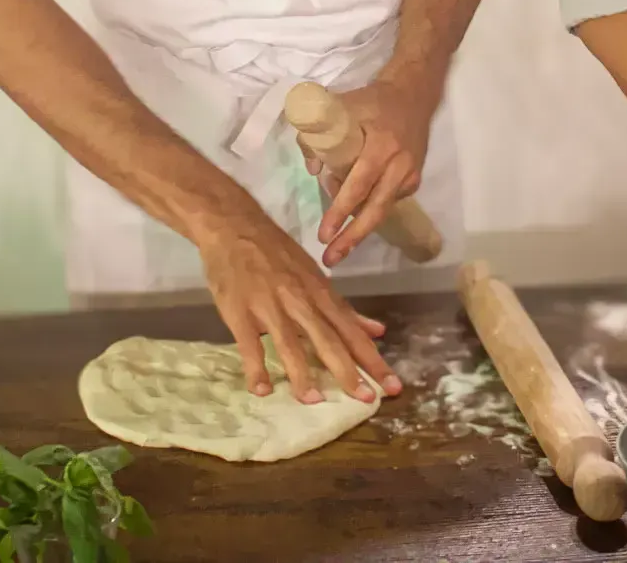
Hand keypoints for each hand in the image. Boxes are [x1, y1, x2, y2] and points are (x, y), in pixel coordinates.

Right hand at [196, 217, 403, 406]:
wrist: (233, 225)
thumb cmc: (277, 253)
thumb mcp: (315, 275)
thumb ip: (343, 309)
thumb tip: (378, 331)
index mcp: (320, 294)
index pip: (352, 331)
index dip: (373, 359)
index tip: (392, 387)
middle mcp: (300, 301)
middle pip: (328, 339)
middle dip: (349, 371)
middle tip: (366, 400)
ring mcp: (269, 306)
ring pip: (290, 343)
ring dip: (303, 374)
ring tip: (315, 401)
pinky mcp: (240, 311)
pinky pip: (249, 344)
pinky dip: (256, 367)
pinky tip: (262, 390)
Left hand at [313, 74, 436, 268]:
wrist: (413, 95)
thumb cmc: (372, 101)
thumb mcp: (341, 107)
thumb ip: (319, 135)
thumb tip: (311, 169)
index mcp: (381, 145)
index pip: (359, 184)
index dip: (341, 210)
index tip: (324, 233)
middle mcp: (399, 164)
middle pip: (375, 209)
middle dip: (352, 237)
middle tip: (330, 258)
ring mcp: (410, 174)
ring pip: (382, 209)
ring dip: (359, 229)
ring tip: (337, 248)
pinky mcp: (415, 179)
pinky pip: (388, 200)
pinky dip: (370, 209)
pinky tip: (354, 216)